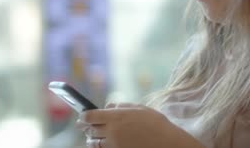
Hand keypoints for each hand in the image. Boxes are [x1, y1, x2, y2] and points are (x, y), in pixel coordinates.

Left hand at [76, 103, 203, 147]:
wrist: (167, 143)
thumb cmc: (155, 123)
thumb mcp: (139, 108)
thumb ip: (121, 106)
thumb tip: (107, 107)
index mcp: (116, 117)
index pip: (90, 116)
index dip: (84, 115)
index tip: (82, 115)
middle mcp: (112, 131)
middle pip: (90, 130)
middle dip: (86, 127)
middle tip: (84, 125)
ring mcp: (114, 145)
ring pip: (94, 143)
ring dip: (91, 139)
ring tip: (92, 136)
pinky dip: (100, 147)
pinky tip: (102, 144)